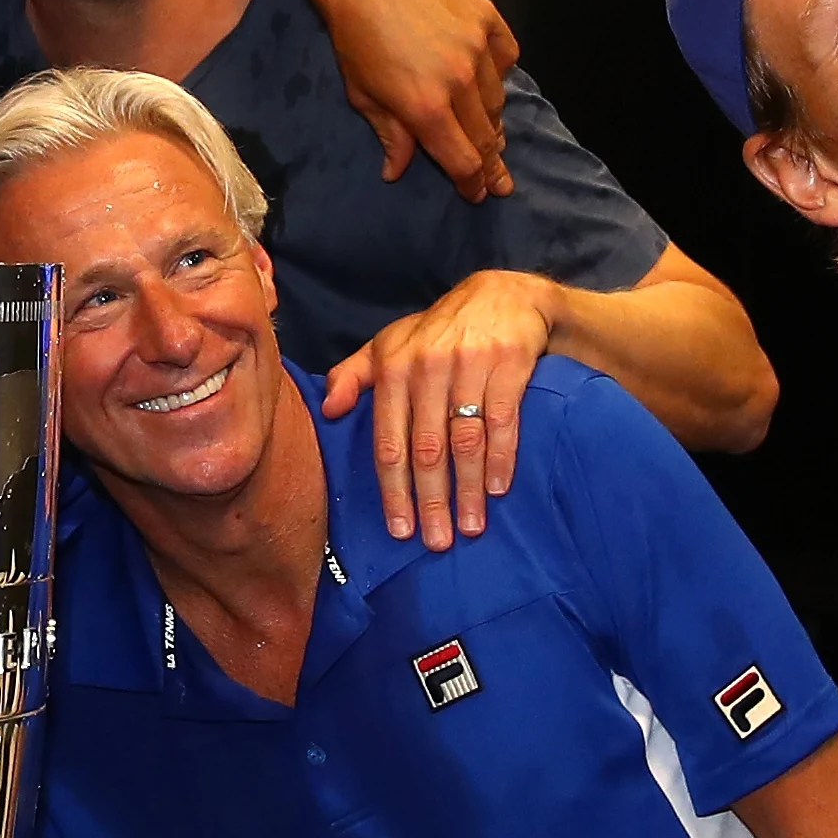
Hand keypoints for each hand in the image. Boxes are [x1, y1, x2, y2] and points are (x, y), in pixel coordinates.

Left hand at [257, 0, 518, 201]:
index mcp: (425, 107)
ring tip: (493, 136)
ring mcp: (477, 46)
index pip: (463, 160)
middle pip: (487, 137)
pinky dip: (500, 74)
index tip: (478, 194)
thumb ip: (390, 135)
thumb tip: (397, 171)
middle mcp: (459, 80)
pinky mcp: (487, 17)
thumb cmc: (354, 35)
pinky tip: (490, 83)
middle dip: (492, 164)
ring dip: (494, 122)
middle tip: (500, 182)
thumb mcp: (363, 94)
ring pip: (499, 100)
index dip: (472, 183)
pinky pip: (506, 58)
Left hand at [319, 271, 554, 548]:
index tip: (400, 530)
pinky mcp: (509, 363)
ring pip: (465, 439)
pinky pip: (503, 421)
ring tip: (471, 526)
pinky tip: (498, 489)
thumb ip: (355, 375)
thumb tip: (328, 410)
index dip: (394, 490)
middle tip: (437, 541)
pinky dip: (501, 459)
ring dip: (468, 489)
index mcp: (395, 368)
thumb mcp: (391, 344)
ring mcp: (470, 365)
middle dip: (431, 499)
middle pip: (427, 448)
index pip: (390, 441)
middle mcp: (428, 367)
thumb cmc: (439, 332)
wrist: (505, 296)